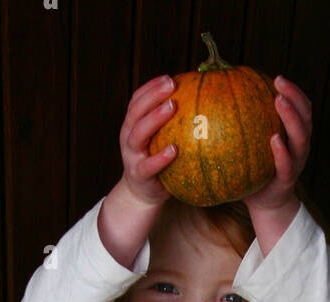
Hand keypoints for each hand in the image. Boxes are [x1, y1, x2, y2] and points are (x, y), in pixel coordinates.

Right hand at [118, 75, 178, 207]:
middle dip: (152, 95)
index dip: (150, 87)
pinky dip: (160, 157)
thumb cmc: (156, 162)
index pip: (137, 100)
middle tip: (171, 84)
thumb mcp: (158, 140)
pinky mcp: (139, 175)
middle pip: (136, 112)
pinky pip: (149, 165)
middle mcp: (128, 138)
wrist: (141, 196)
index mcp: (132, 126)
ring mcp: (132, 157)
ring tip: (172, 106)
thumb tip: (201, 102)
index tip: (168, 77)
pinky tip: (174, 149)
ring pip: (138, 134)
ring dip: (154, 118)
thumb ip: (171, 124)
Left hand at [244, 76, 311, 213]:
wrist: (264, 205)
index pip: (301, 108)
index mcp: (294, 135)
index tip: (277, 78)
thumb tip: (218, 99)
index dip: (294, 91)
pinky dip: (282, 151)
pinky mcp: (287, 180)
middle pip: (305, 117)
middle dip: (294, 96)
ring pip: (300, 137)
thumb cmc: (254, 171)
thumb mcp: (252, 145)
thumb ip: (246, 124)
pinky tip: (274, 139)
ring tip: (278, 100)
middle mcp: (299, 147)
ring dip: (291, 116)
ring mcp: (295, 163)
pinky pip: (286, 164)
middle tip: (278, 82)